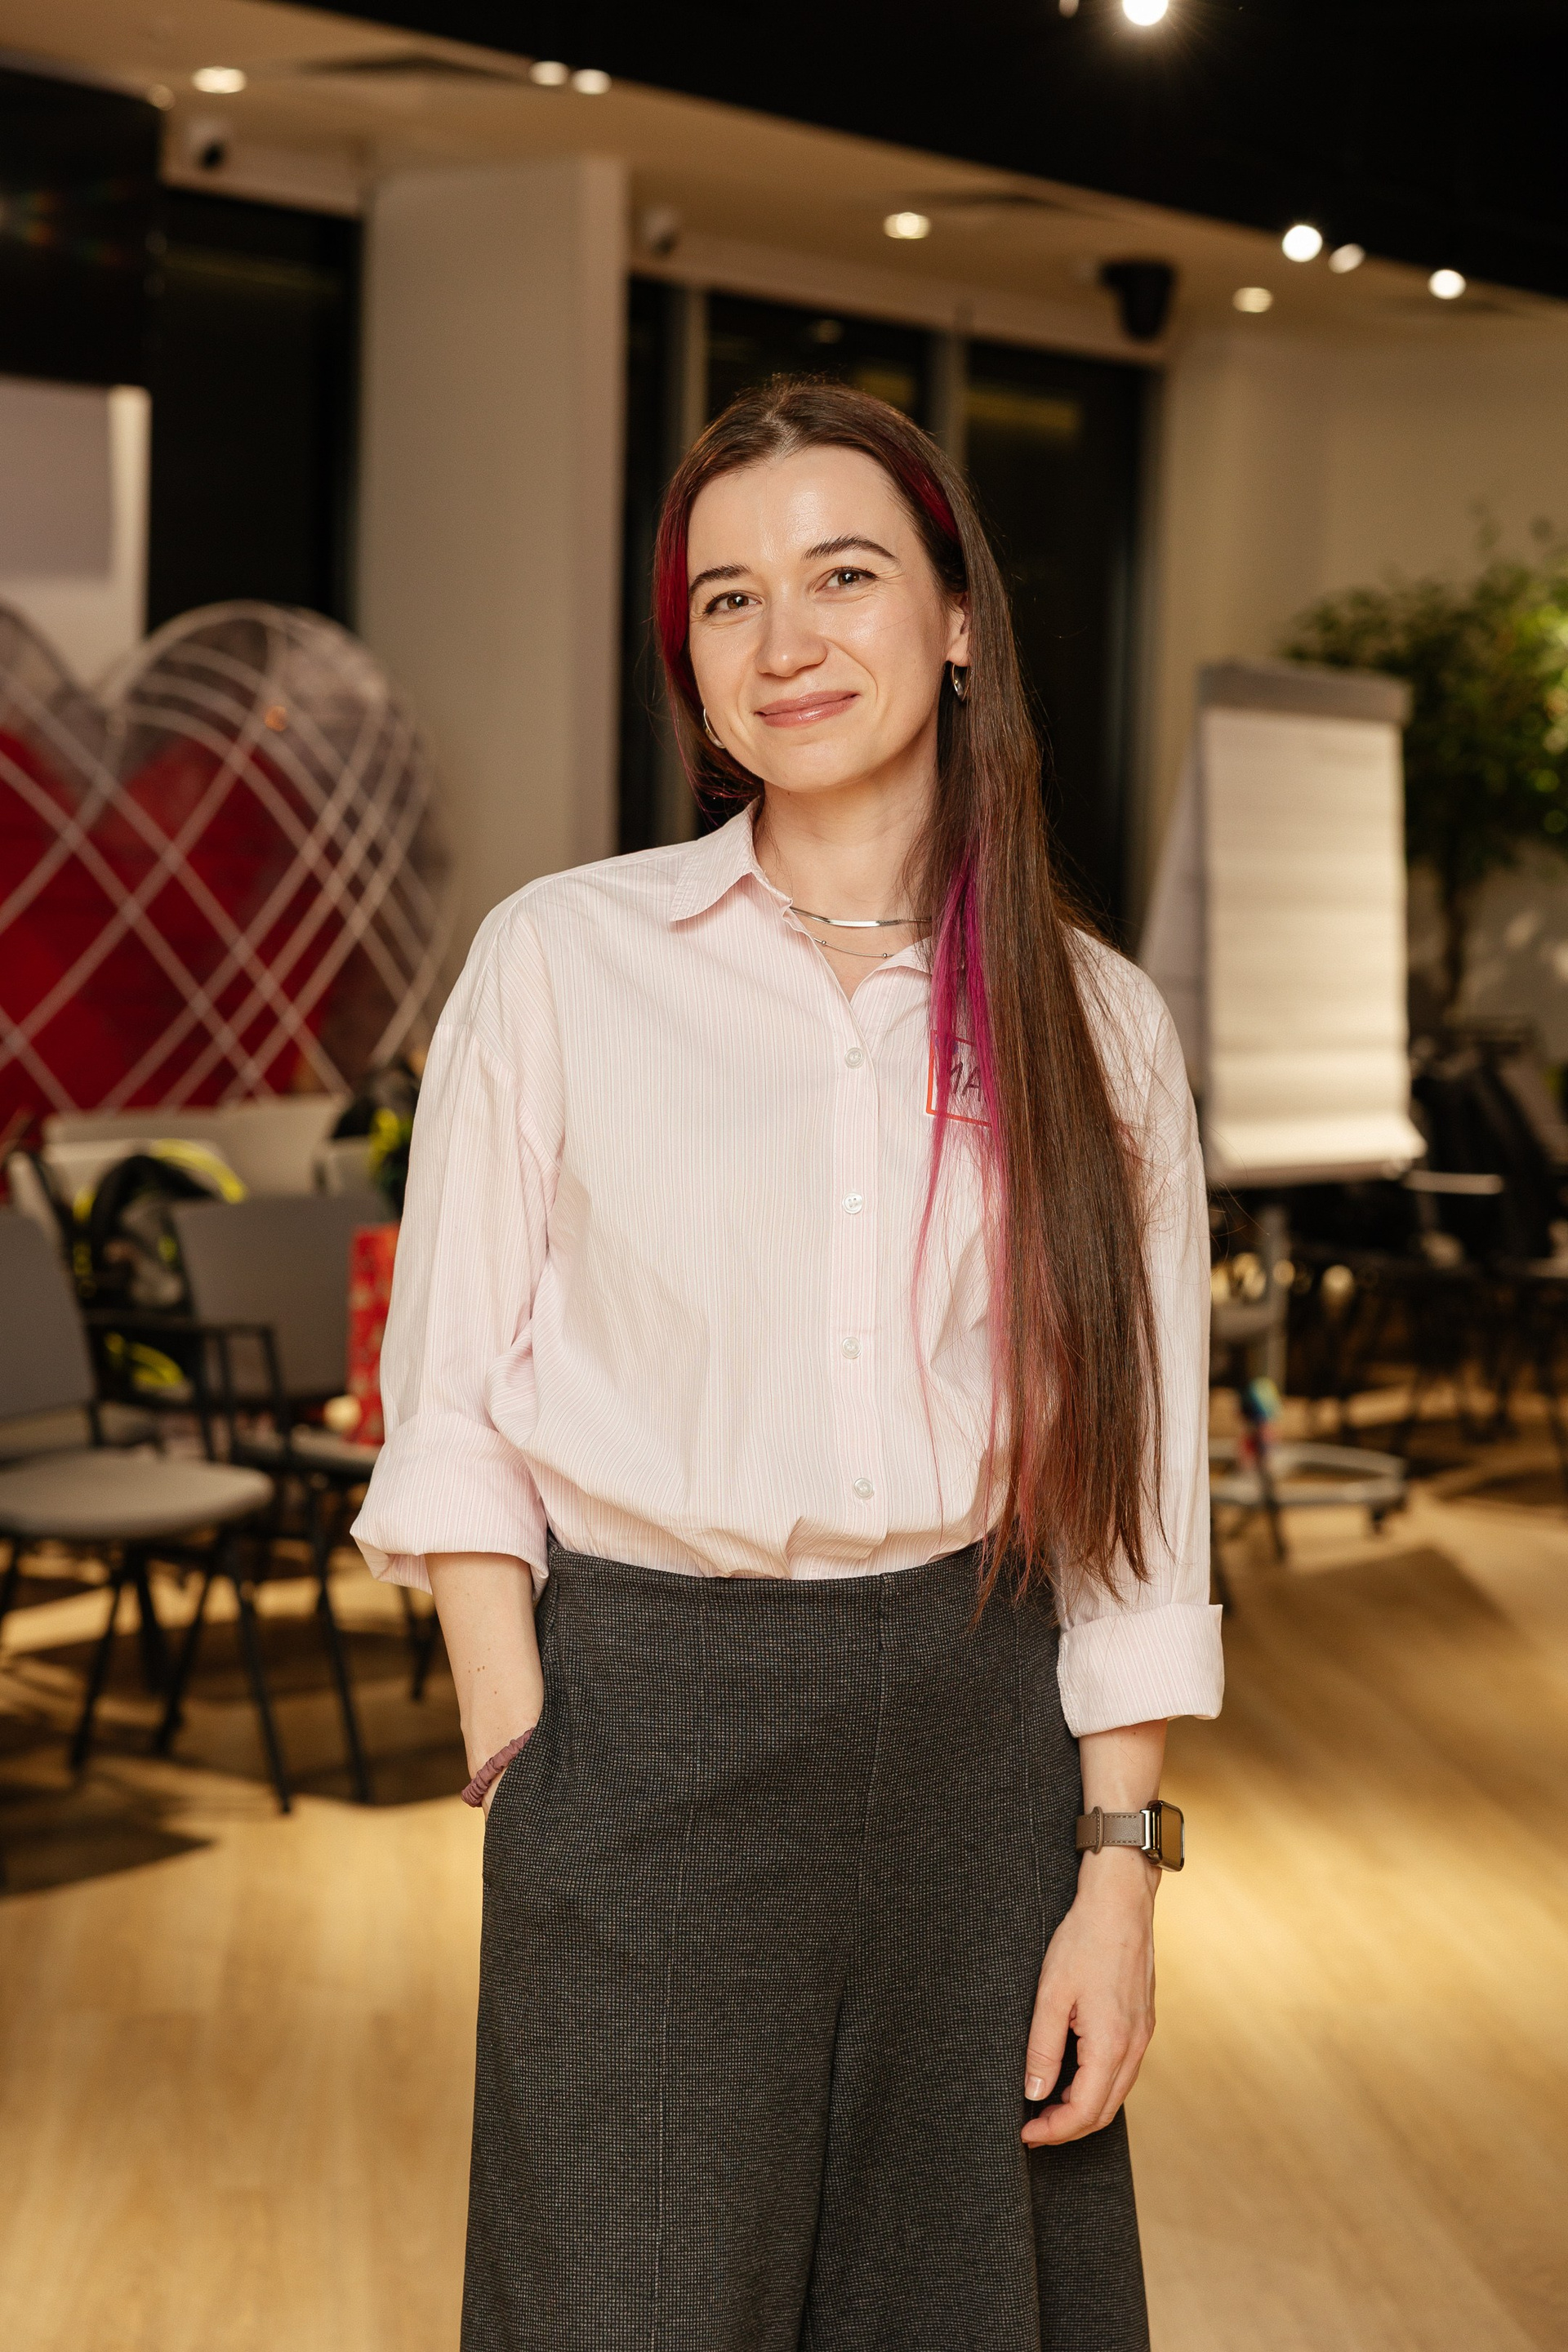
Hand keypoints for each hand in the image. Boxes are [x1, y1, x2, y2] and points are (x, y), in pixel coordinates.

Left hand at [1020, 1848, 1156, 2145]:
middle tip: (1033, 2127)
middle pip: (1103, 2112)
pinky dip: (1098, 2086)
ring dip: (1083, 2109)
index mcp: (1111, 2044)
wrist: (1121, 1903)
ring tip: (1047, 2105)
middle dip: (1067, 2128)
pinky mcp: (1143, 2024)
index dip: (1054, 2131)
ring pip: (1115, 2094)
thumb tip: (1034, 2094)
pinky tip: (1073, 2075)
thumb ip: (1043, 2049)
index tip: (1026, 2134)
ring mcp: (1142, 2036)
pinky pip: (1123, 2071)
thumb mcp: (1051, 1994)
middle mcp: (1133, 2047)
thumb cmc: (1084, 1941)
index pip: (1084, 2112)